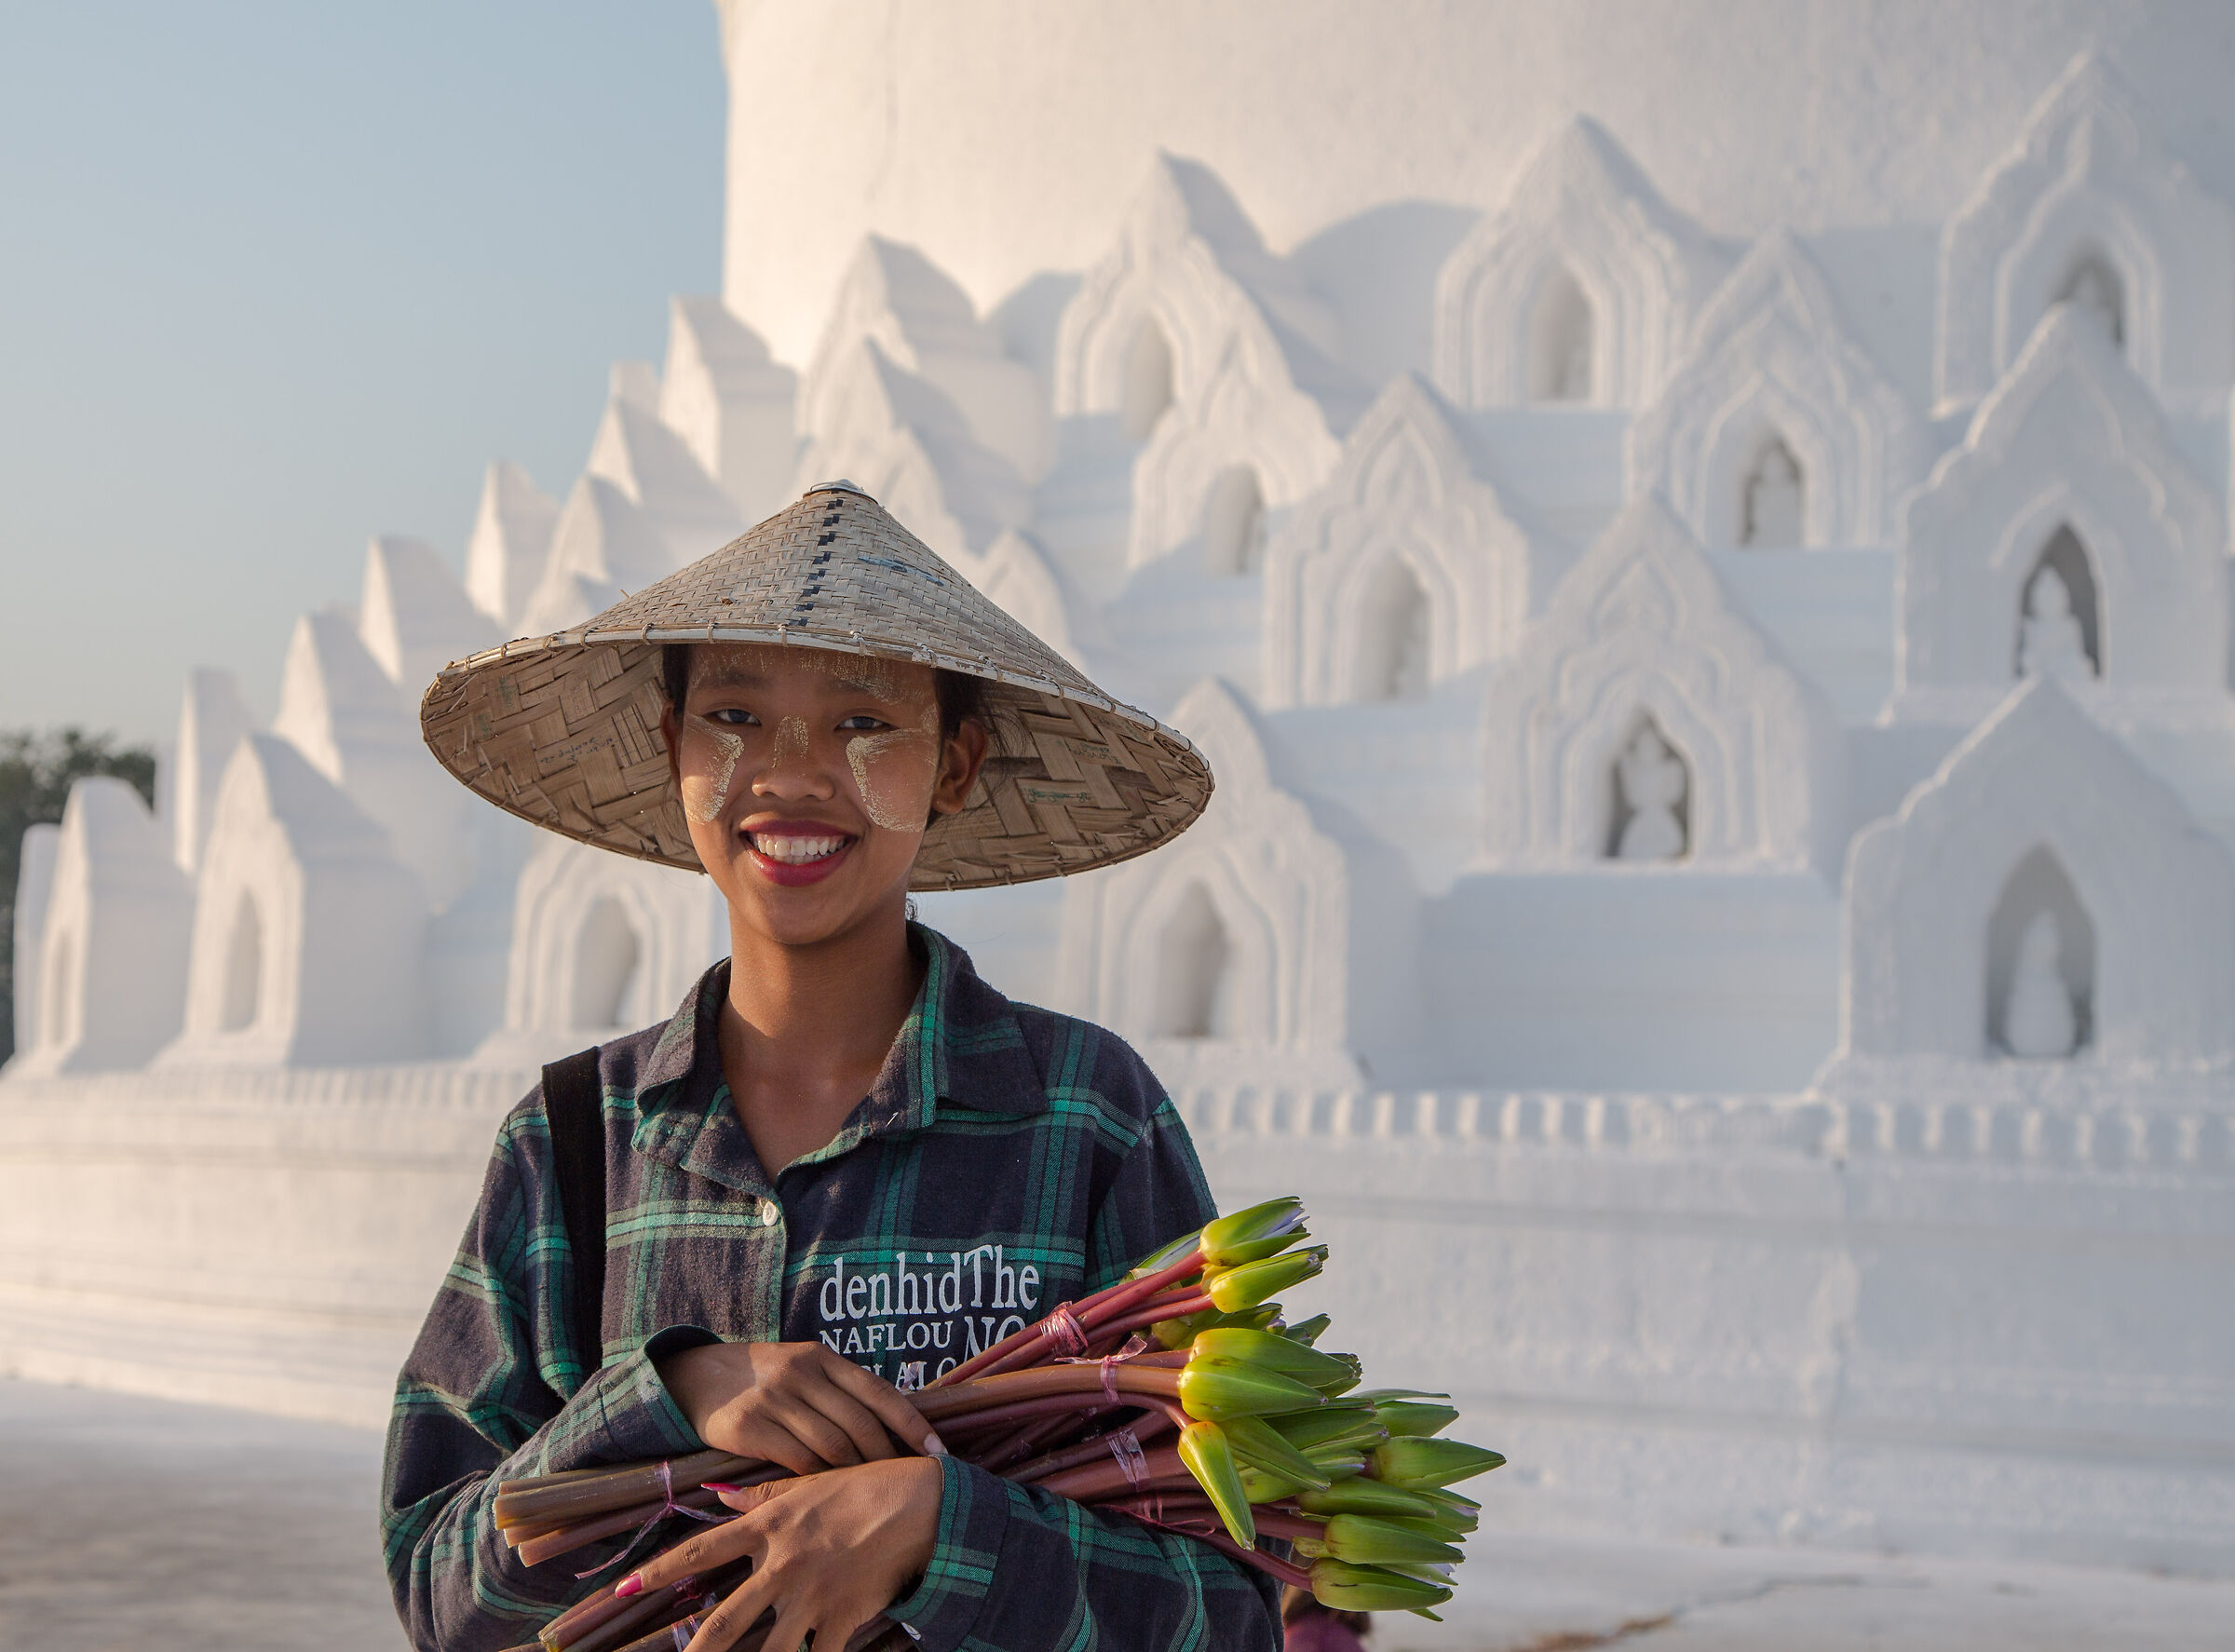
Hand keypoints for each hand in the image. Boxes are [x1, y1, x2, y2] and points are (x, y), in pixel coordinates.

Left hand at [623, 1457, 944, 1651]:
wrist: (921, 1505)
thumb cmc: (865, 1487)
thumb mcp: (809, 1483)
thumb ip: (761, 1494)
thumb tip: (721, 1498)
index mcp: (769, 1525)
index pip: (702, 1550)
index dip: (659, 1571)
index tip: (622, 1589)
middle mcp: (782, 1565)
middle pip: (725, 1622)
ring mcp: (812, 1597)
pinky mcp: (842, 1618)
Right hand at [656, 1340, 944, 1475]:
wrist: (699, 1376)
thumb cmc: (766, 1378)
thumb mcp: (803, 1368)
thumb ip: (840, 1390)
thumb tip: (896, 1424)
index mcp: (822, 1358)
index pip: (880, 1392)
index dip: (912, 1423)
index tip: (938, 1451)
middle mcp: (801, 1374)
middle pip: (860, 1424)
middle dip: (887, 1457)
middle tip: (903, 1483)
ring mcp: (773, 1399)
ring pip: (832, 1446)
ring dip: (856, 1474)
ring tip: (870, 1494)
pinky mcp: (748, 1426)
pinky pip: (797, 1461)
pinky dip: (819, 1479)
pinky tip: (828, 1493)